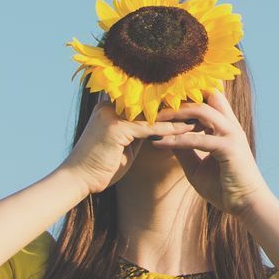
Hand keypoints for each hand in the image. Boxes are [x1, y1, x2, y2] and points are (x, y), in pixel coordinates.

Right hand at [61, 97, 193, 195]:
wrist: (76, 180)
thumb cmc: (99, 166)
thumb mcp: (122, 143)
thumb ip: (137, 131)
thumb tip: (157, 126)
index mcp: (111, 105)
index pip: (146, 97)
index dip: (169, 100)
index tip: (191, 102)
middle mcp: (111, 105)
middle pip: (151, 100)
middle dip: (177, 103)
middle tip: (202, 105)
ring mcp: (112, 114)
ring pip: (154, 112)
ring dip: (179, 115)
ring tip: (201, 116)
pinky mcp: (116, 128)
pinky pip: (150, 127)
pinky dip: (171, 130)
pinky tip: (189, 131)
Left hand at [146, 87, 271, 216]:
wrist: (247, 206)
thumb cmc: (224, 188)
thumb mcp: (197, 167)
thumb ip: (184, 151)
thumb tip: (164, 138)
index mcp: (226, 128)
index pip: (210, 99)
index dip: (189, 97)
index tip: (164, 103)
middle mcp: (230, 126)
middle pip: (208, 95)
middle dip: (182, 97)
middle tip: (157, 105)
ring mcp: (231, 135)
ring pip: (202, 110)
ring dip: (177, 112)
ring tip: (156, 119)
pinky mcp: (228, 148)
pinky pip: (197, 139)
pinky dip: (176, 140)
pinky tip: (159, 143)